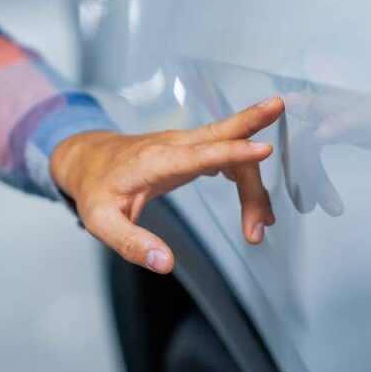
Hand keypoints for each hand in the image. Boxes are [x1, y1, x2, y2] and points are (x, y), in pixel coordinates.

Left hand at [50, 96, 284, 273]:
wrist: (89, 160)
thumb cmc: (96, 189)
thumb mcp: (101, 222)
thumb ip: (133, 244)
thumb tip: (165, 263)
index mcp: (154, 160)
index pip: (199, 153)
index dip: (233, 152)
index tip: (264, 149)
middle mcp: (174, 145)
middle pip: (221, 133)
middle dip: (253, 121)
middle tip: (281, 108)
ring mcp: (185, 144)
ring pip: (230, 151)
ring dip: (253, 185)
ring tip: (260, 226)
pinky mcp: (192, 150)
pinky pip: (228, 157)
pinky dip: (247, 179)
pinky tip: (257, 208)